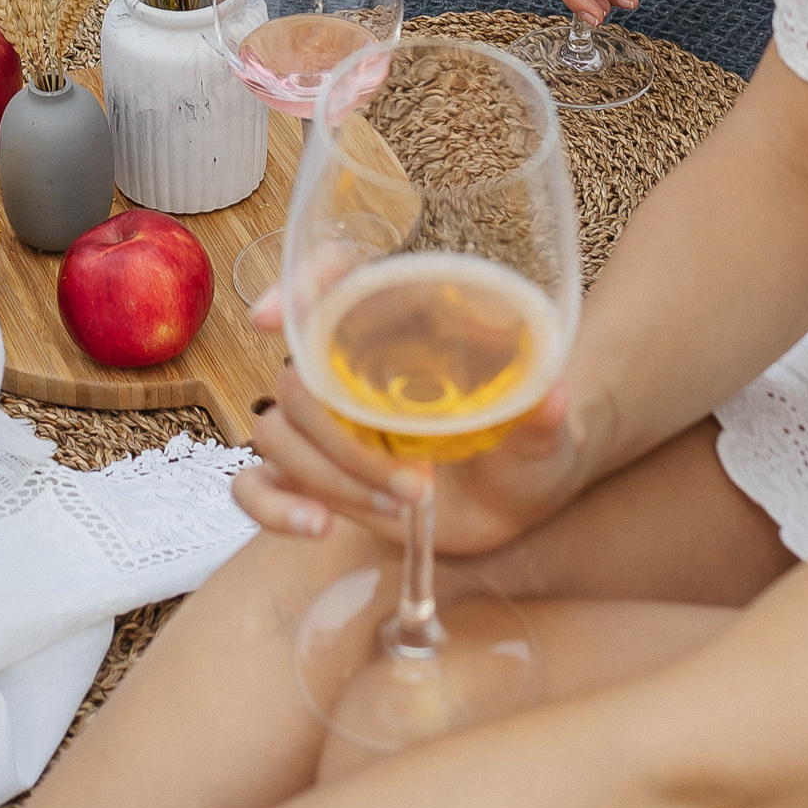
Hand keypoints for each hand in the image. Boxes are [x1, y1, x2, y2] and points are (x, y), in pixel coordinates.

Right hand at [234, 289, 584, 555]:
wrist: (516, 491)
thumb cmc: (524, 437)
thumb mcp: (542, 425)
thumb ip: (541, 410)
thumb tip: (551, 395)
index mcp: (397, 329)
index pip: (333, 281)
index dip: (296, 287)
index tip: (273, 317)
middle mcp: (348, 370)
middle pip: (295, 380)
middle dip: (343, 437)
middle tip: (416, 481)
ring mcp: (325, 426)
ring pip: (275, 433)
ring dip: (327, 477)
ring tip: (399, 505)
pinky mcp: (315, 480)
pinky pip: (255, 486)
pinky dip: (273, 506)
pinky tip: (316, 526)